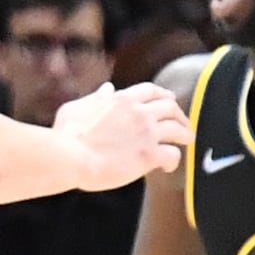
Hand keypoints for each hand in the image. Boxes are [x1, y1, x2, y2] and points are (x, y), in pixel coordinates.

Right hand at [49, 81, 191, 188]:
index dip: (162, 94)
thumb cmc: (66, 135)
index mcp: (121, 99)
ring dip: (185, 133)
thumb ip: (95, 98)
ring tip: (188, 139)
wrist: (70, 157)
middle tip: (183, 121)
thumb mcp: (76, 108)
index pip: (149, 90)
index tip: (169, 99)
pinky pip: (172, 155)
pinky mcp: (149, 155)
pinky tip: (169, 166)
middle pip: (169, 107)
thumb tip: (107, 88)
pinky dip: (174, 160)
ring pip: (178, 129)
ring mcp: (146, 133)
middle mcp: (138, 112)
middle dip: (179, 113)